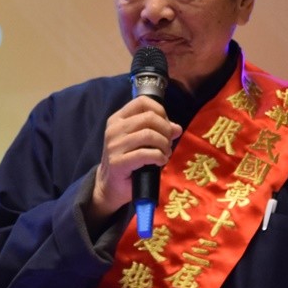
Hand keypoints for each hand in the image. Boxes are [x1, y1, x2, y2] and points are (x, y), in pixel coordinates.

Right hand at [87, 96, 182, 224]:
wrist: (110, 185)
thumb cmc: (128, 160)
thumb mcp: (141, 142)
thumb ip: (157, 131)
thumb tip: (177, 128)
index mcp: (118, 119)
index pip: (142, 102)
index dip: (160, 111)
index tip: (166, 126)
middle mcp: (114, 129)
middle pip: (149, 118)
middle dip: (165, 130)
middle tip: (168, 143)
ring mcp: (114, 145)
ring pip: (149, 135)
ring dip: (164, 145)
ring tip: (165, 153)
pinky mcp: (118, 162)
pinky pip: (146, 154)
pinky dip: (159, 157)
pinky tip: (160, 161)